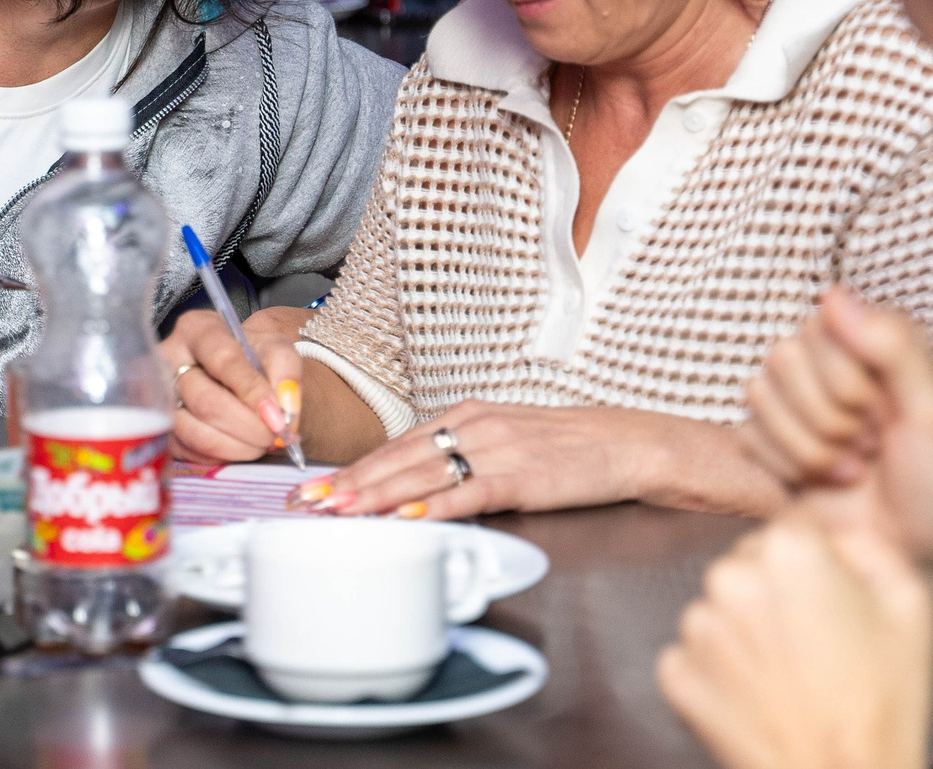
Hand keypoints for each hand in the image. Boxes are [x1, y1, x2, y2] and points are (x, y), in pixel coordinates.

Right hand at [162, 308, 303, 463]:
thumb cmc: (253, 359)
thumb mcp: (276, 350)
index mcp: (198, 330)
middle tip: (274, 435)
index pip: (223, 359)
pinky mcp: (163, 428)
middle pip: (205, 400)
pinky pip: (190, 452)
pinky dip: (222, 455)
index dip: (251, 390)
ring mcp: (160, 396)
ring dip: (236, 446)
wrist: (239, 378)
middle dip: (247, 425)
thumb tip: (284, 408)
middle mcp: (169, 359)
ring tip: (262, 443)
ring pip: (195, 431)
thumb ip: (286, 371)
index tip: (276, 416)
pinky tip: (241, 448)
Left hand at [294, 401, 662, 519]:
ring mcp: (497, 448)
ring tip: (340, 512)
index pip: (395, 444)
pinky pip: (471, 491)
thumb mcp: (503, 440)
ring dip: (377, 495)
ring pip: (424, 473)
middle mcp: (473, 425)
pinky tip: (411, 518)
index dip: (352, 468)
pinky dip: (438, 505)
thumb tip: (411, 487)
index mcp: (465, 415)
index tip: (314, 489)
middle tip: (307, 505)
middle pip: (399, 457)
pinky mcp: (523, 476)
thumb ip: (459, 456)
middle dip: (348, 483)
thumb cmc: (565, 448)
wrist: (625, 443)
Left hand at [656, 511, 932, 768]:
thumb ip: (870, 544)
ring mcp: (696, 627)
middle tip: (816, 641)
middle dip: (779, 589)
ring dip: (747, 627)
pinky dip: (722, 669)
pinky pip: (697, 652)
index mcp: (788, 550)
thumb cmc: (883, 703)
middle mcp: (730, 577)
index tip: (832, 593)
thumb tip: (836, 532)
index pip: (794, 523)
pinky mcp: (675, 673)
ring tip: (791, 673)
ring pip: (722, 605)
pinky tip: (760, 693)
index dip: (819, 557)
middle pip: (753, 561)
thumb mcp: (910, 604)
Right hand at [742, 286, 932, 608]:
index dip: (849, 382)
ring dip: (811, 448)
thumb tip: (832, 294)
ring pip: (758, 396)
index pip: (819, 328)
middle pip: (783, 360)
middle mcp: (828, 364)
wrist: (928, 557)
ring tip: (855, 467)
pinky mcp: (771, 445)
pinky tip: (828, 482)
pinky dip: (788, 468)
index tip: (888, 417)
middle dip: (830, 419)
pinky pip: (746, 435)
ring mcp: (796, 404)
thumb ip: (893, 346)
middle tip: (872, 446)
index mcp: (871, 342)